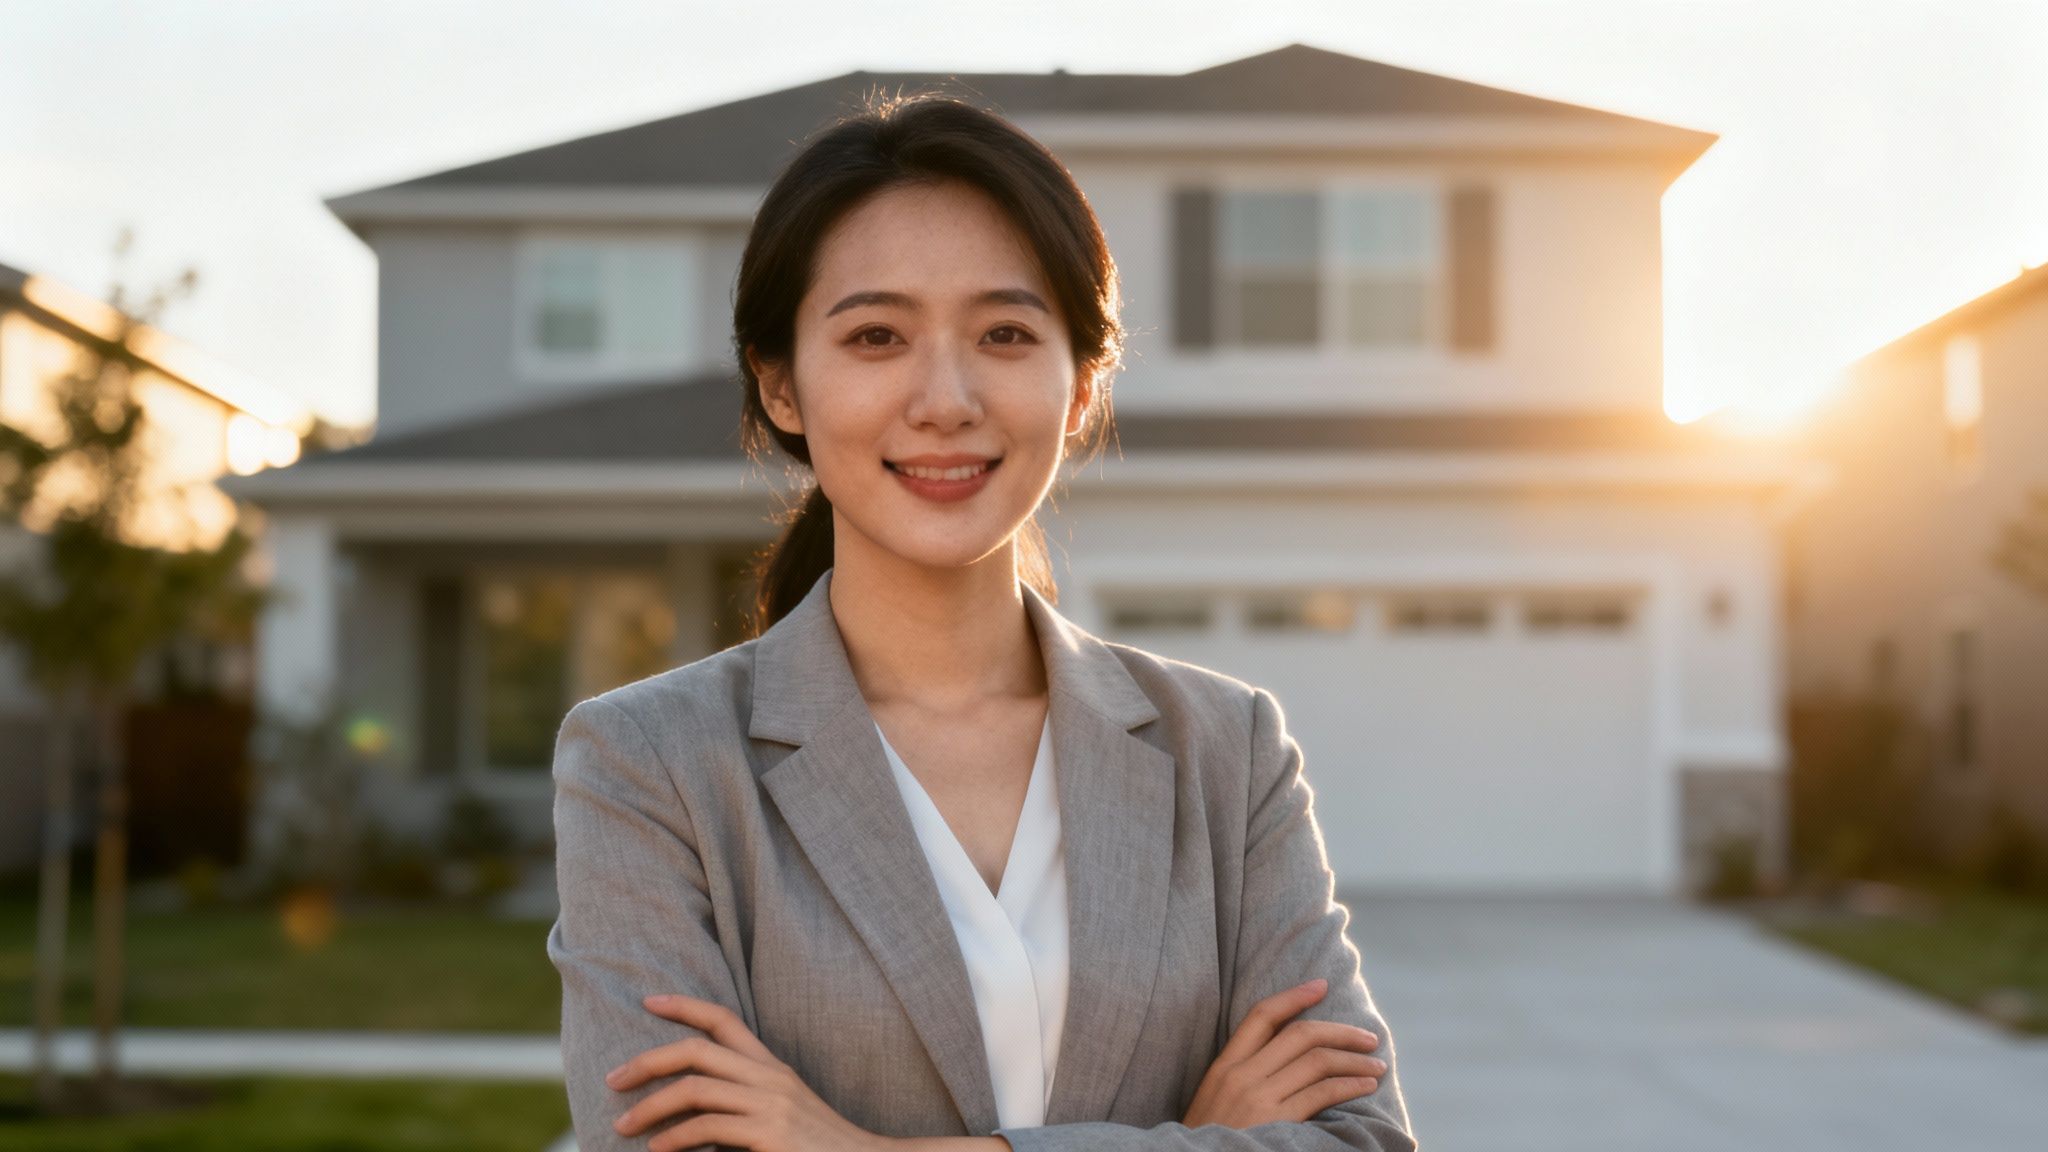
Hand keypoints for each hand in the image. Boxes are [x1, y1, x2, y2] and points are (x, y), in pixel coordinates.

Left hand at [605, 993, 884, 1151]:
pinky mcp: (768, 1134)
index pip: (725, 1019)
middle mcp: (770, 1078)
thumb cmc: (818, 1147)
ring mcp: (770, 1105)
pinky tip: (659, 1150)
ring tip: (623, 1125)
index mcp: (772, 1067)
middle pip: (697, 1050)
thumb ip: (746, 1099)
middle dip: (647, 1062)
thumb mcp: (783, 1113)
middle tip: (612, 1080)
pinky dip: (675, 1138)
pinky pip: (707, 1129)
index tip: (648, 1002)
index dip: (684, 1006)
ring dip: (650, 1108)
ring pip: (694, 1090)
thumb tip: (694, 1102)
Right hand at [1182, 978, 1387, 1129]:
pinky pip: (1322, 1093)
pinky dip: (1350, 1085)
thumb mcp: (1215, 1101)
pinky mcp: (1277, 1122)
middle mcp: (1241, 1075)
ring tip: (1376, 1065)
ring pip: (1317, 1060)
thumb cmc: (1211, 1140)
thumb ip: (1244, 1076)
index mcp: (1223, 1066)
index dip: (1294, 996)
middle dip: (1341, 1031)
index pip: (1262, 1016)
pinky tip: (1365, 1086)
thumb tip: (1289, 1059)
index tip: (1321, 986)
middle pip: (1299, 1034)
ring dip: (1354, 1059)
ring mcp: (1258, 1098)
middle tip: (1368, 1036)